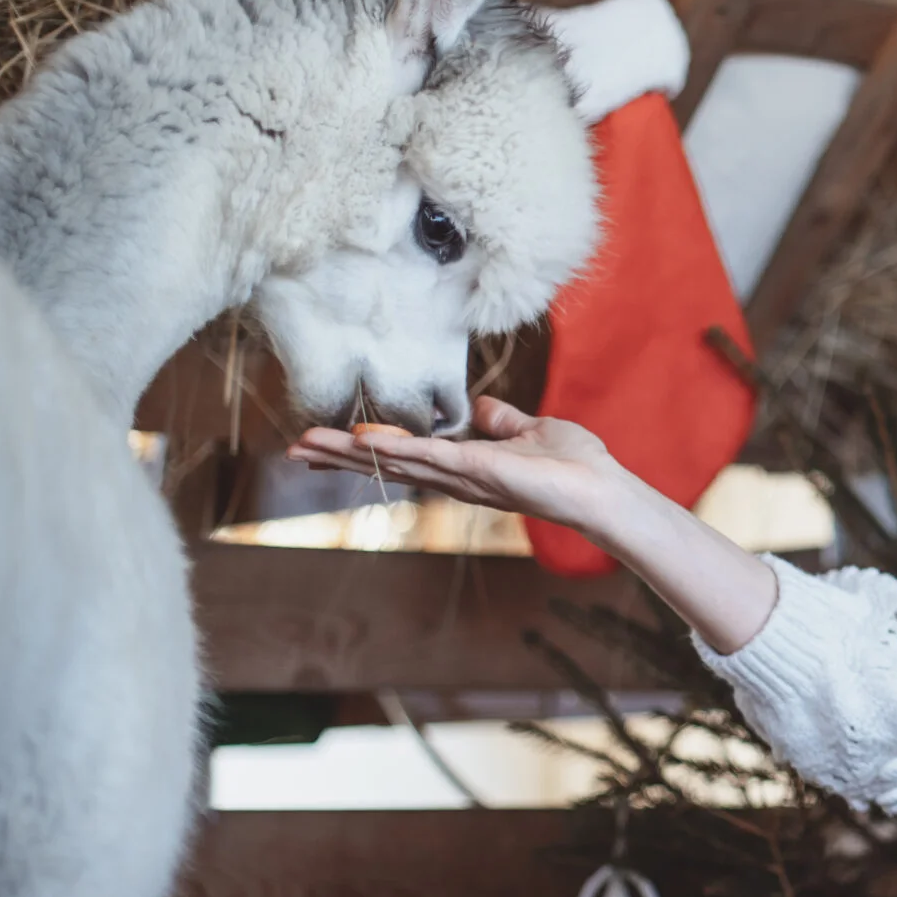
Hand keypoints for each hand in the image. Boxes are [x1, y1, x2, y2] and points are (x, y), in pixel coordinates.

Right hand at [288, 395, 623, 531]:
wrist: (601, 489)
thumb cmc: (574, 465)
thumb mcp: (531, 430)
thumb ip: (503, 421)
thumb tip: (482, 407)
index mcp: (462, 467)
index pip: (404, 457)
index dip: (365, 452)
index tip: (326, 442)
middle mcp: (455, 478)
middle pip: (387, 465)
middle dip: (340, 458)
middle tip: (294, 449)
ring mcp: (465, 476)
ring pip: (397, 462)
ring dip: (351, 454)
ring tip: (307, 444)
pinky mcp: (480, 471)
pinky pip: (431, 457)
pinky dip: (397, 448)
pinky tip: (363, 439)